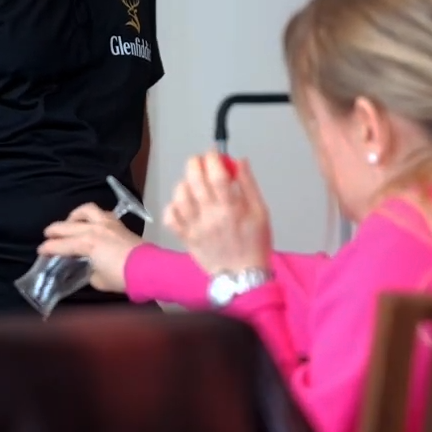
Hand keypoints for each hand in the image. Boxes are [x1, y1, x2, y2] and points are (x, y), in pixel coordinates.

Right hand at [38, 203, 142, 292]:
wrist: (148, 268)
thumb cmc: (122, 276)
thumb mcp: (99, 280)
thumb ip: (89, 271)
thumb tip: (89, 267)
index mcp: (86, 243)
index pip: (61, 245)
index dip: (48, 248)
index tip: (41, 251)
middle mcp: (94, 229)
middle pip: (68, 226)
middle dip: (55, 230)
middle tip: (47, 235)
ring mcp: (107, 223)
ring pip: (85, 211)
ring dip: (74, 215)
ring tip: (69, 222)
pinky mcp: (118, 223)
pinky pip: (101, 213)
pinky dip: (91, 215)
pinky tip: (90, 221)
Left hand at [164, 153, 272, 274]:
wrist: (243, 278)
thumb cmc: (255, 244)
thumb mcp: (261, 212)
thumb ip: (248, 184)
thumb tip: (239, 161)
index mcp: (231, 208)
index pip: (217, 174)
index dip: (213, 158)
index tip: (215, 153)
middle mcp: (210, 216)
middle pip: (194, 180)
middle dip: (196, 163)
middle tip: (202, 162)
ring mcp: (194, 227)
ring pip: (179, 196)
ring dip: (185, 183)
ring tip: (195, 185)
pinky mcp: (185, 237)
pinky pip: (170, 216)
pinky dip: (173, 206)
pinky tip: (185, 205)